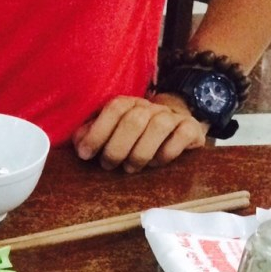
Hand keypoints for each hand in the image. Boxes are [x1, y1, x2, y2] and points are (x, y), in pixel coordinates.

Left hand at [72, 93, 207, 172]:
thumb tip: (79, 144)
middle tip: (108, 165)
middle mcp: (151, 106)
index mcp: (128, 103)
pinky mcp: (191, 128)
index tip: (85, 154)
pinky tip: (155, 163)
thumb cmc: (135, 134)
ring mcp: (173, 116)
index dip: (97, 132)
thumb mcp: (111, 131)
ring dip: (140, 153)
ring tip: (129, 168)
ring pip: (159, 126)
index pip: (114, 109)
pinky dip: (166, 153)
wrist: (175, 124)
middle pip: (134, 120)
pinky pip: (181, 136)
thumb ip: (92, 134)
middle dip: (117, 147)